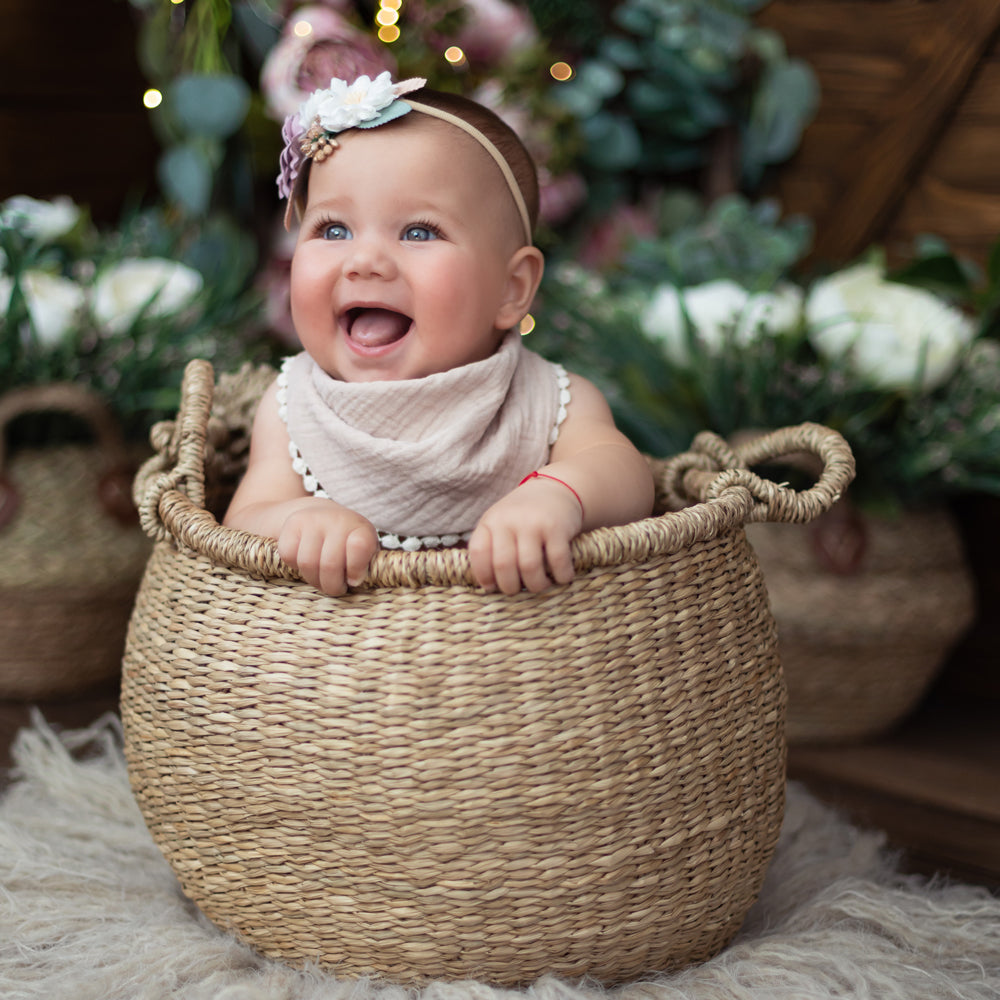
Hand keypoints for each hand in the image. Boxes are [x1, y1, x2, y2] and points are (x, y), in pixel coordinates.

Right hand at [276, 501, 378, 595]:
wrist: (322, 515)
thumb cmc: (348, 542)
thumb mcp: (366, 551)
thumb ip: (366, 567)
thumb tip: (355, 581)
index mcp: (361, 528)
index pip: (360, 547)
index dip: (356, 570)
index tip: (354, 580)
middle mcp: (337, 520)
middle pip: (329, 564)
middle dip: (332, 586)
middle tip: (335, 588)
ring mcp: (313, 520)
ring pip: (307, 563)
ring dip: (314, 580)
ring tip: (321, 580)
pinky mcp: (293, 524)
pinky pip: (288, 556)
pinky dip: (295, 567)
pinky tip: (306, 564)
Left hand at [468, 478, 583, 594]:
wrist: (556, 489)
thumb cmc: (524, 515)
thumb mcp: (501, 522)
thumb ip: (492, 547)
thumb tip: (489, 587)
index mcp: (490, 521)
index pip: (478, 552)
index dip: (483, 575)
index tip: (492, 587)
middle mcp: (509, 520)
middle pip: (503, 565)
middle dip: (510, 587)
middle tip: (519, 590)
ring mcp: (533, 523)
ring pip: (529, 567)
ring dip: (536, 585)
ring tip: (540, 585)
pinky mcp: (557, 527)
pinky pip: (557, 561)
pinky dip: (561, 576)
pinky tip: (562, 577)